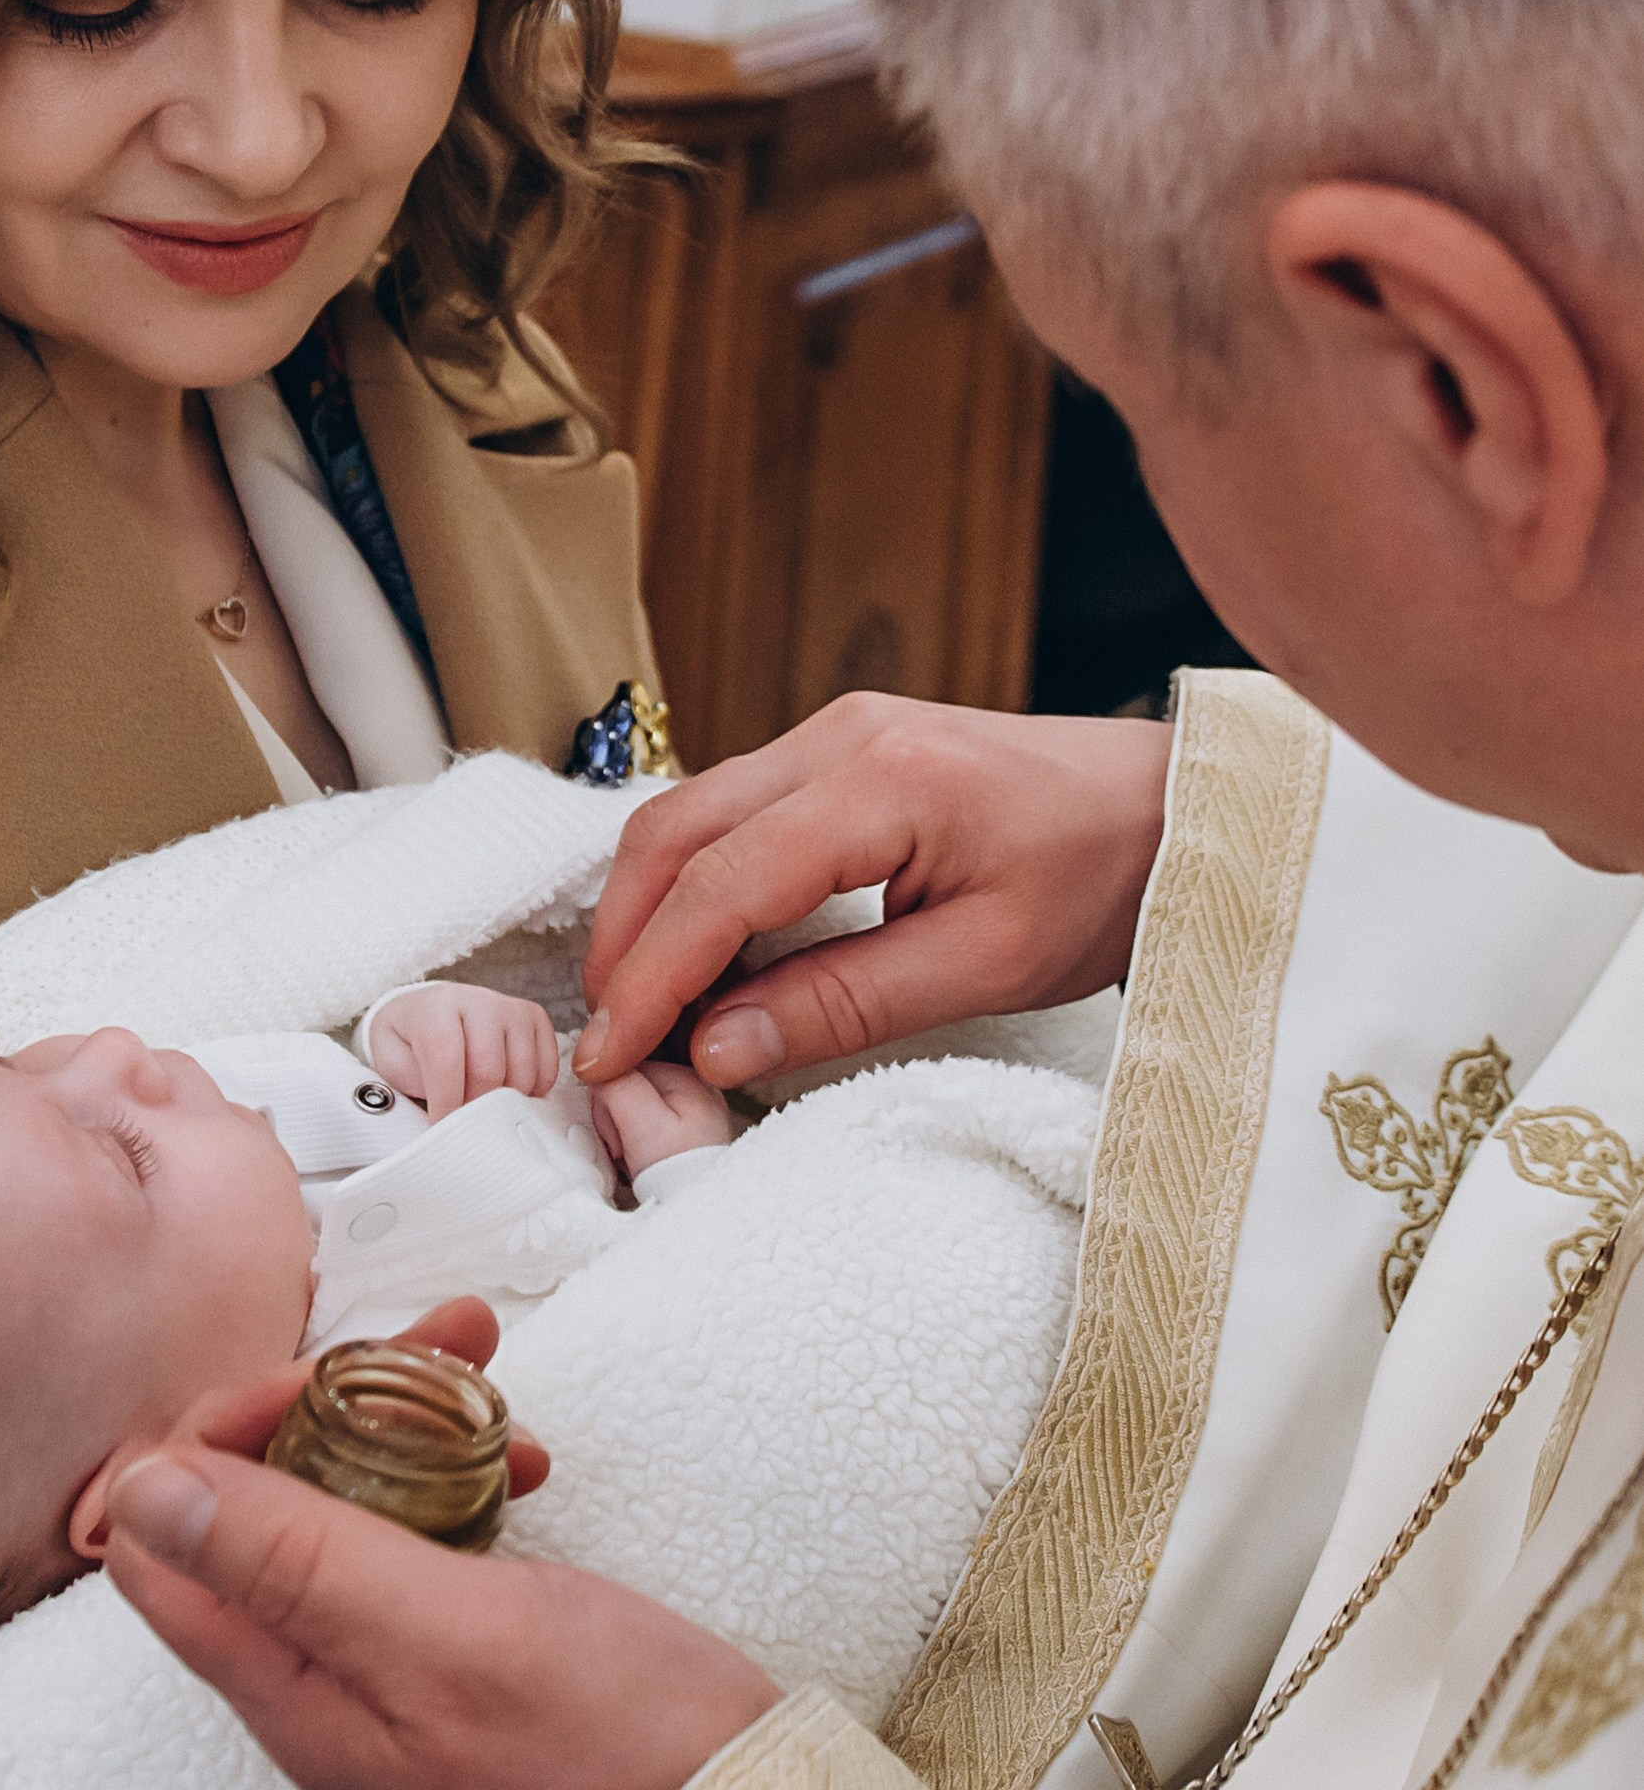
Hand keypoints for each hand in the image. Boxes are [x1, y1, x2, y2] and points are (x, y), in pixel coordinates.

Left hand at [103, 1392, 777, 1789]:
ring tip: (493, 1378)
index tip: (319, 1383)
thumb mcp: (446, 1632)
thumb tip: (145, 1491)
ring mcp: (393, 1685)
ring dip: (404, 1433)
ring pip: (347, 1522)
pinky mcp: (464, 1675)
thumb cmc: (613, 1756)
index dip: (223, 1437)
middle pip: (260, 1515)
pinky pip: (418, 1556)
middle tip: (443, 1344)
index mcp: (290, 1692)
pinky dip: (456, 1488)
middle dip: (331, 1407)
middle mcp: (320, 1693)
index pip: (169, 1543)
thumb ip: (290, 1561)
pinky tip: (521, 1463)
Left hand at [367, 982, 558, 1118]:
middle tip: (462, 1121)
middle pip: (488, 1069)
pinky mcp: (534, 1018)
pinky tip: (508, 1091)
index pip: (446, 1058)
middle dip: (475, 1107)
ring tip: (481, 1103)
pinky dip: (530, 1092)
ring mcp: (511, 1007)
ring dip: (503, 1102)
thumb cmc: (410, 1041)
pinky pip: (546, 1067)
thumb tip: (441, 1120)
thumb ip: (409, 1086)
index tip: (443, 1129)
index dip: (447, 1102)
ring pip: (522, 1072)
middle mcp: (478, 1000)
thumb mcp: (391, 1061)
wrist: (428, 1011)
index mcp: (436, 1006)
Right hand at [576, 693, 1171, 1089]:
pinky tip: (702, 956)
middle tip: (610, 1042)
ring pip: (691, 815)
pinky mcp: (845, 749)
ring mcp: (837, 732)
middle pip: (675, 832)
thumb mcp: (986, 965)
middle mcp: (840, 736)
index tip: (609, 1058)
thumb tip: (715, 1046)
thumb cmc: (1106, 879)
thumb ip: (842, 1004)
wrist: (1180, 806)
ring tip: (647, 1011)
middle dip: (626, 941)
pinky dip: (696, 884)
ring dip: (652, 911)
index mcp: (881, 782)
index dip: (651, 978)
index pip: (720, 884)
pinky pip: (734, 811)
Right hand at [590, 1057, 732, 1177]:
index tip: (615, 1134)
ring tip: (635, 1159)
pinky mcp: (684, 1133)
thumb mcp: (643, 1124)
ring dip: (622, 1135)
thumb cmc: (681, 1176)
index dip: (605, 1102)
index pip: (623, 1066)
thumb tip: (597, 1069)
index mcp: (687, 1077)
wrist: (699, 1212)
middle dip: (614, 1121)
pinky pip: (643, 1126)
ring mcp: (692, 1111)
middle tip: (626, 1151)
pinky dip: (634, 1145)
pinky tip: (641, 1161)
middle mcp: (693, 1088)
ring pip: (631, 1107)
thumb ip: (617, 1086)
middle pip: (626, 1086)